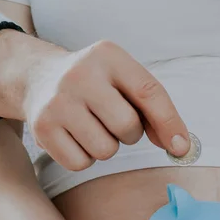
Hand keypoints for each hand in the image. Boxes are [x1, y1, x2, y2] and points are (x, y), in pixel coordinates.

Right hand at [22, 39, 190, 169]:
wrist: (38, 78)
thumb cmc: (96, 85)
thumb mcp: (124, 81)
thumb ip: (154, 110)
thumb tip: (179, 147)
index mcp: (108, 56)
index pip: (149, 92)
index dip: (170, 123)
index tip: (181, 148)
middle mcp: (79, 74)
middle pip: (127, 127)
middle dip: (129, 134)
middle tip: (113, 120)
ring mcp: (57, 101)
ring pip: (105, 150)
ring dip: (106, 147)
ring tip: (92, 126)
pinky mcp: (41, 128)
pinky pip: (81, 163)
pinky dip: (84, 158)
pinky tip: (75, 137)